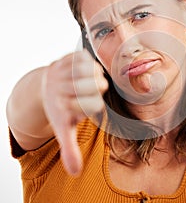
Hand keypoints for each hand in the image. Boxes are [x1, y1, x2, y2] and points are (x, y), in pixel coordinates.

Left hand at [41, 50, 107, 175]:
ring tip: (88, 80)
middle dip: (96, 89)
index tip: (81, 105)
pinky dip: (87, 63)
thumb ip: (70, 149)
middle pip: (96, 86)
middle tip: (88, 90)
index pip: (94, 105)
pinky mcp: (65, 58)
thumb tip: (75, 172)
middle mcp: (62, 89)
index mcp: (64, 107)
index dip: (93, 106)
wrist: (45, 87)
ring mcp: (63, 72)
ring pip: (93, 70)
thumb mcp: (63, 129)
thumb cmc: (60, 108)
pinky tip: (83, 70)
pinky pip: (85, 58)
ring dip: (94, 76)